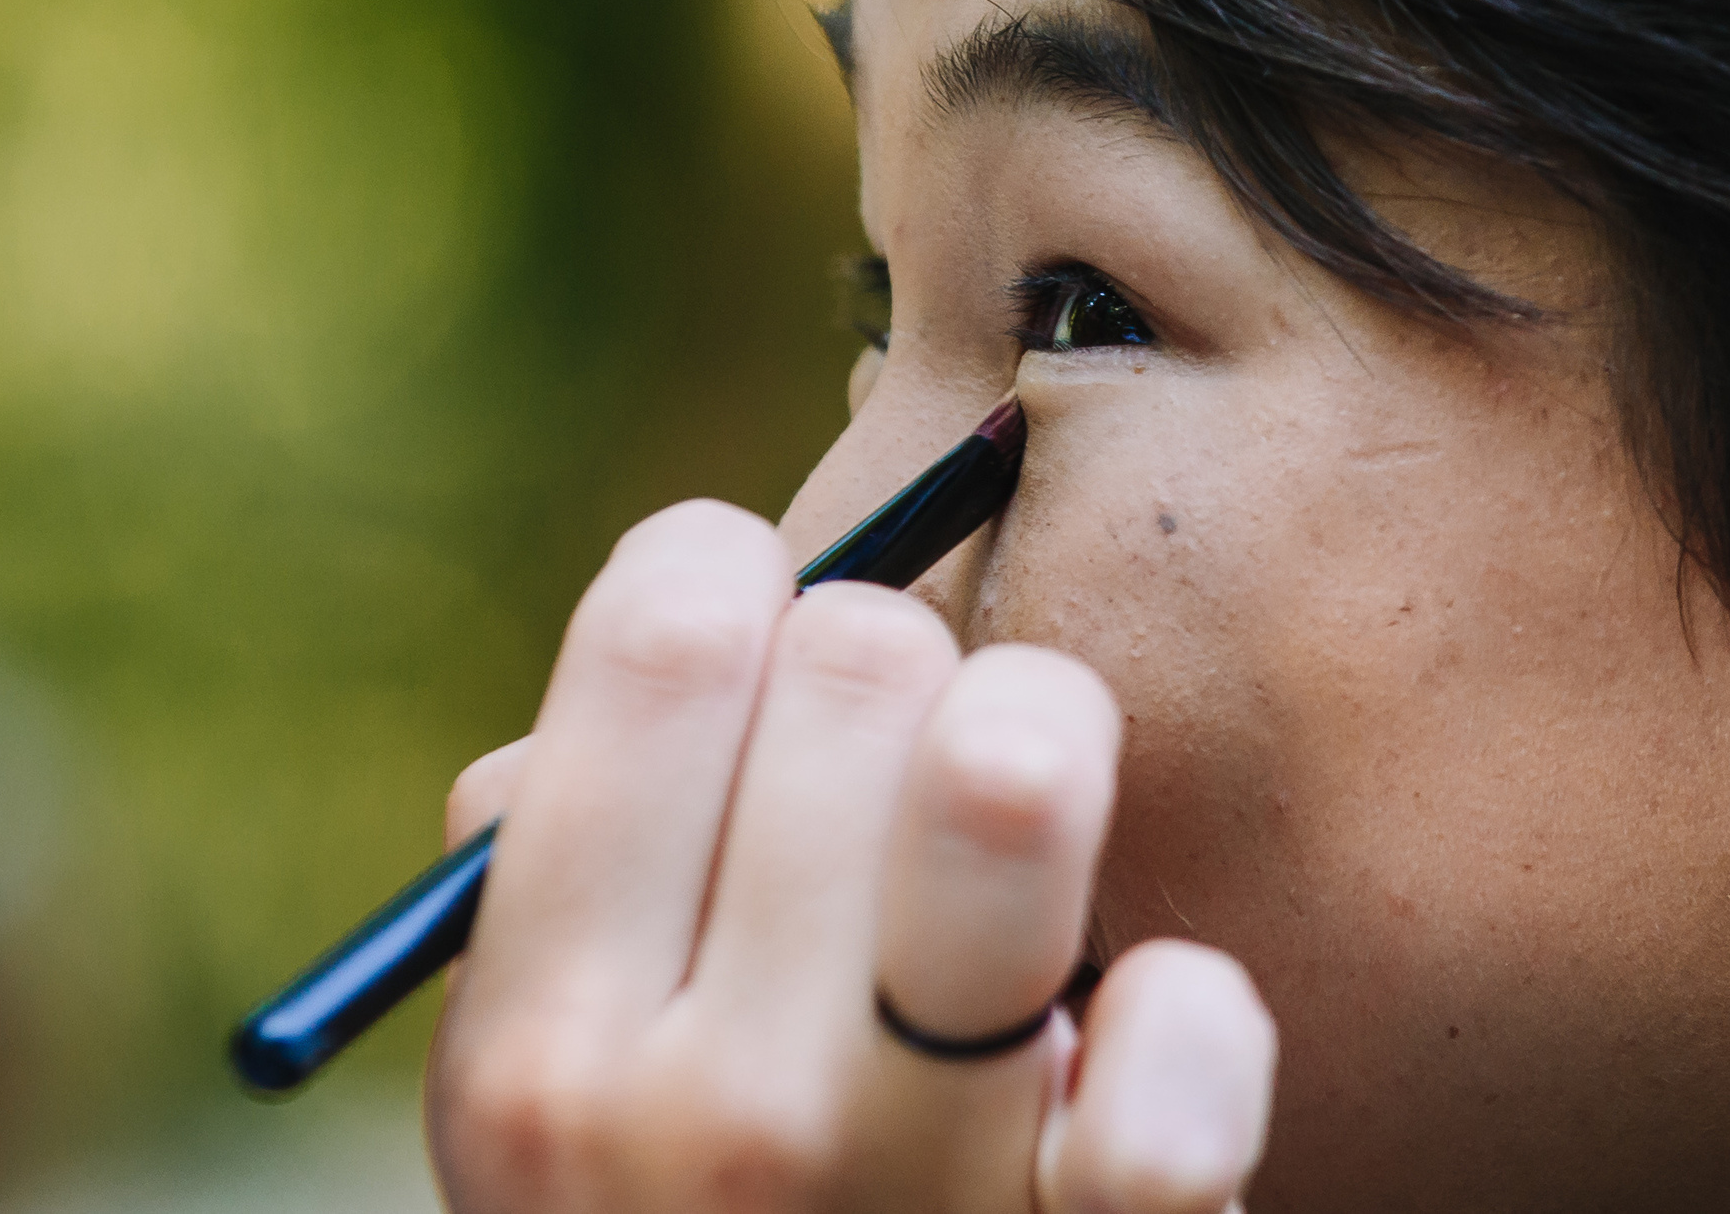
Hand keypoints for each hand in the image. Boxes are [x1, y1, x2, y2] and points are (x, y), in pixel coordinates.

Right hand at [426, 500, 1277, 1212]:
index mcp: (542, 1047)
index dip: (730, 578)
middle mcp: (705, 1113)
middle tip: (897, 783)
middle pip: (862, 661)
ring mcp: (915, 1191)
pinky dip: (1187, 1013)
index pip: (663, 634)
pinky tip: (1123, 1039)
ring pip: (1012, 768)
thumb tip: (683, 611)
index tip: (763, 630)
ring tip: (1016, 827)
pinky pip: (1185, 1040)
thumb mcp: (555, 1114)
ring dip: (1041, 752)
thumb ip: (563, 873)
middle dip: (901, 674)